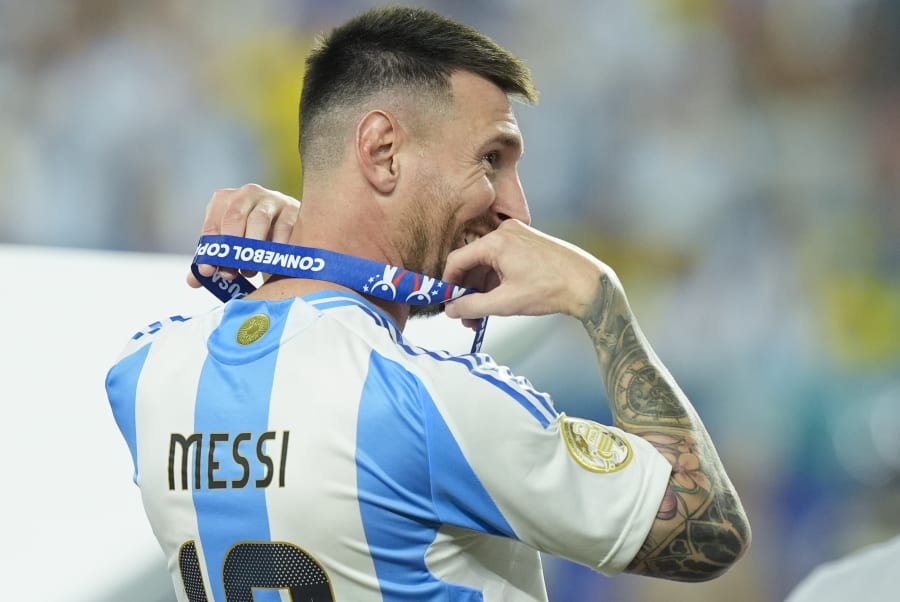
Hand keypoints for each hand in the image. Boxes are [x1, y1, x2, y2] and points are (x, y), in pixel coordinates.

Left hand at [187, 184, 300, 286]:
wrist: (286, 228)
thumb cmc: (252, 237)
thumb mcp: (230, 246)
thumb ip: (213, 261)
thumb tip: (194, 281)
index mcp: (223, 200)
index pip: (212, 225)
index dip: (209, 250)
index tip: (208, 271)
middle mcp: (246, 194)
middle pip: (234, 218)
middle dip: (231, 249)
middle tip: (230, 273)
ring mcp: (271, 199)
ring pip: (259, 220)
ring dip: (253, 249)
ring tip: (250, 271)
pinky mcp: (293, 209)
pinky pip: (284, 228)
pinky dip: (277, 247)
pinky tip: (272, 262)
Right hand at [442, 220, 610, 322]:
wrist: (588, 284)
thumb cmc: (550, 289)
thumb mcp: (505, 303)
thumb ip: (472, 307)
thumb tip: (450, 310)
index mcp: (496, 241)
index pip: (457, 259)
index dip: (448, 284)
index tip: (445, 302)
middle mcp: (505, 232)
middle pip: (472, 263)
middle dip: (467, 292)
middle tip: (464, 318)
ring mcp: (518, 236)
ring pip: (487, 265)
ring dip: (481, 290)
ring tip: (480, 318)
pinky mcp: (527, 244)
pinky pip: (501, 262)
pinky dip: (496, 282)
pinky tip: (495, 303)